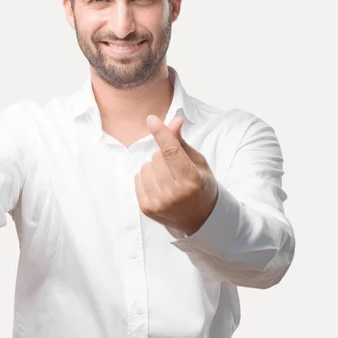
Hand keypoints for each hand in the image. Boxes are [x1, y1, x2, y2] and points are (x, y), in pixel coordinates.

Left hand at [134, 114, 218, 235]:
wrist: (198, 218)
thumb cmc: (200, 186)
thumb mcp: (197, 163)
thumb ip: (182, 142)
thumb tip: (174, 120)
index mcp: (191, 180)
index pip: (172, 152)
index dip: (161, 133)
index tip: (151, 119)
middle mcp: (174, 193)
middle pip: (157, 156)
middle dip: (163, 156)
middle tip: (175, 168)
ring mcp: (159, 202)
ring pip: (146, 166)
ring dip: (154, 167)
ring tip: (167, 178)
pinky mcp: (147, 208)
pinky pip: (138, 178)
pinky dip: (146, 178)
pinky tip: (159, 186)